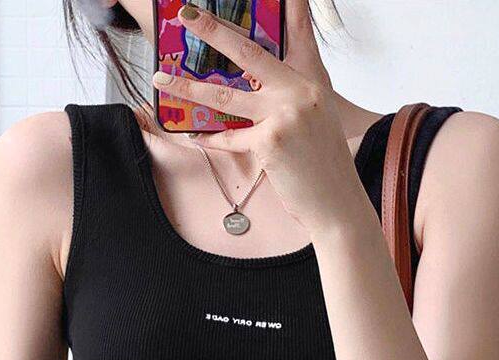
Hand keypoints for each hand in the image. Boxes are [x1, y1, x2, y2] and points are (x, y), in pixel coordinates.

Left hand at [151, 0, 366, 232]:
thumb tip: (256, 86)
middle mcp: (299, 91)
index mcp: (312, 81)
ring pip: (225, 96)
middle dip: (213, 30)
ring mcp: (284, 115)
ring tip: (162, 80)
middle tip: (187, 15)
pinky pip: (229, 137)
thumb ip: (291, 95)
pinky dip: (210, 138)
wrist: (336, 202)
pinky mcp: (270, 142)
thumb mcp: (317, 118)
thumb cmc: (324, 164)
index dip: (285, 6)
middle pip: (248, 52)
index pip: (297, 32)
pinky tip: (195, 135)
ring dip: (188, 88)